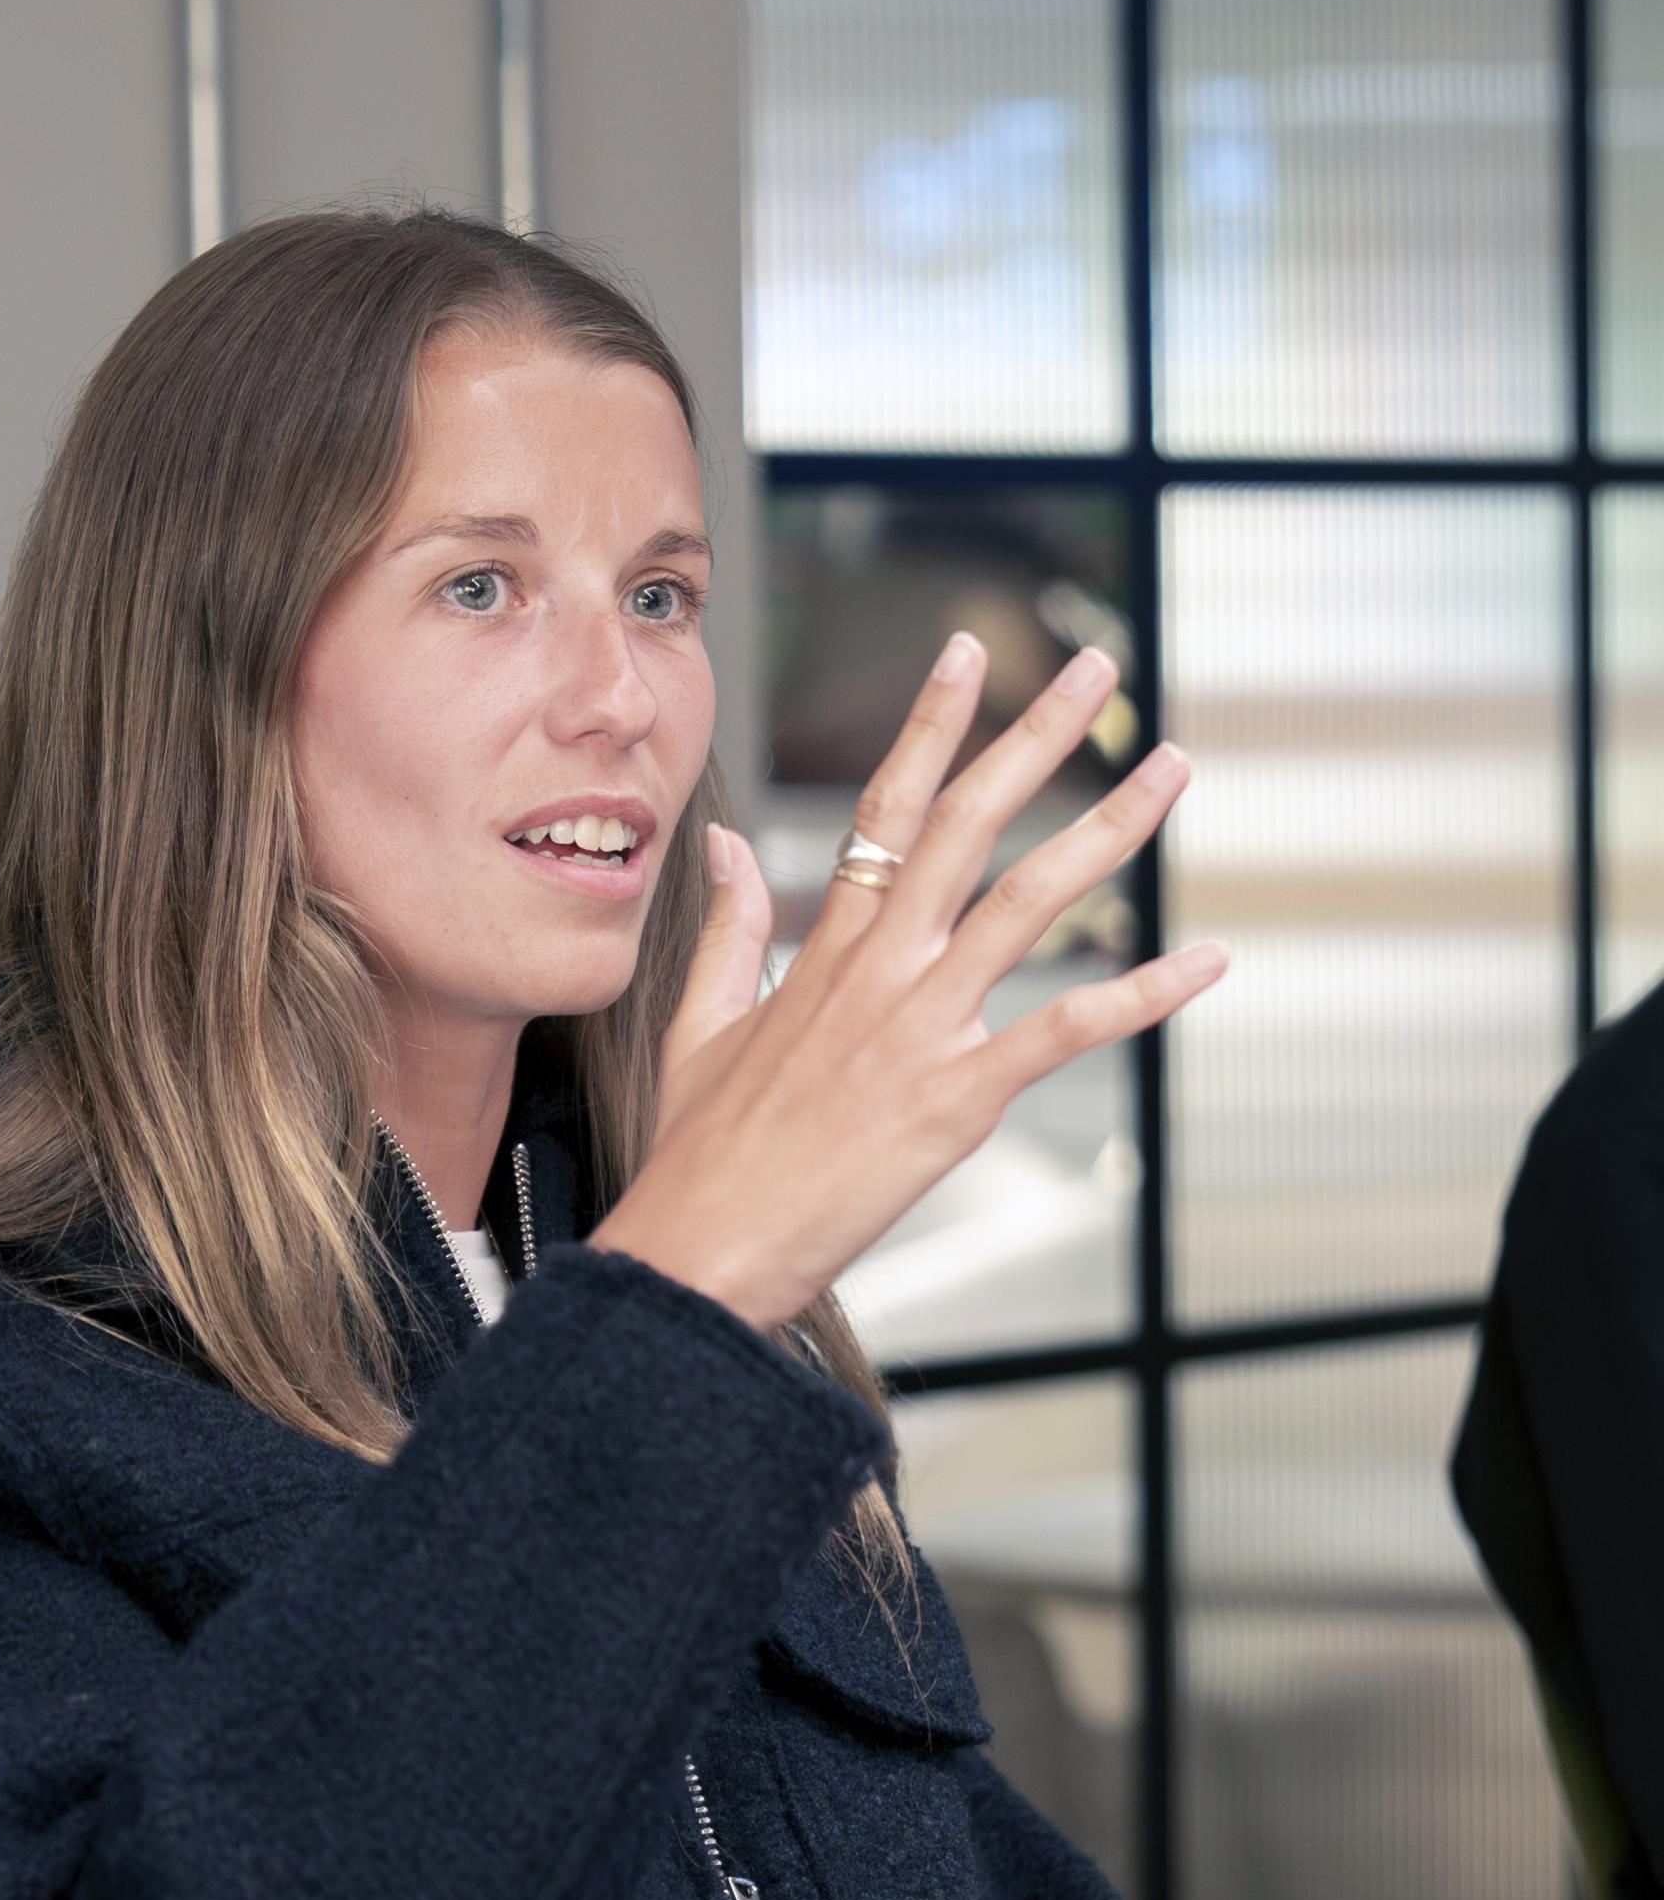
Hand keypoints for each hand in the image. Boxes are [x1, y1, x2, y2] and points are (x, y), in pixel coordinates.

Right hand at [590, 634, 1224, 1334]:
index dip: (931, 724)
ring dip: (1109, 828)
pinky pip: (1065, 1032)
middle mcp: (878, 970)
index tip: (969, 652)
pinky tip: (1203, 961)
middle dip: (1036, 734)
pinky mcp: (955, 1098)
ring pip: (1028, 901)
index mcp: (824, 951)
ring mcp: (919, 1028)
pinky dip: (1141, 994)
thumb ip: (726, 931)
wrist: (699, 1247)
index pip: (885, 809)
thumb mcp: (696, 1027)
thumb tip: (725, 850)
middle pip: (967, 823)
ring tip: (1169, 769)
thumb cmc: (699, 1157)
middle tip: (1096, 666)